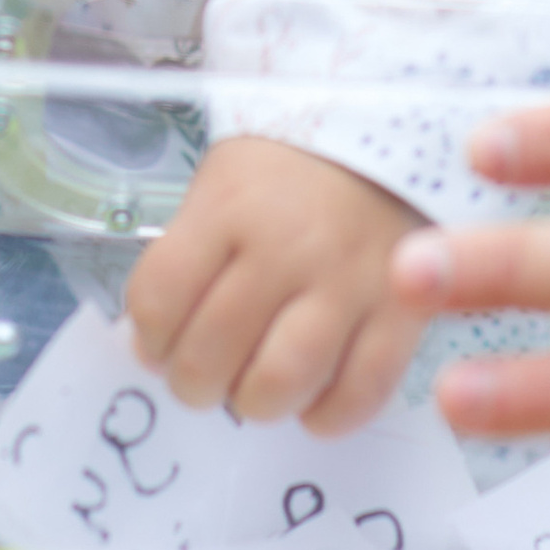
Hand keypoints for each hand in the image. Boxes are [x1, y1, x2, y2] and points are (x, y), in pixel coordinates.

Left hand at [127, 140, 421, 428]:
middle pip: (211, 353)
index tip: (158, 345)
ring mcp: (347, 282)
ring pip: (281, 380)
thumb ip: (186, 257)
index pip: (159, 298)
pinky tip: (311, 402)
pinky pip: (360, 392)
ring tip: (255, 389)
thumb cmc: (290, 171)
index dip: (148, 339)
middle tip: (203, 378)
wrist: (391, 134)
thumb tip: (154, 349)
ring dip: (254, 402)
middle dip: (193, 384)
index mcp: (230, 206)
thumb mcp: (223, 184)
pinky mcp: (401, 312)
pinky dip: (327, 415)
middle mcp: (286, 246)